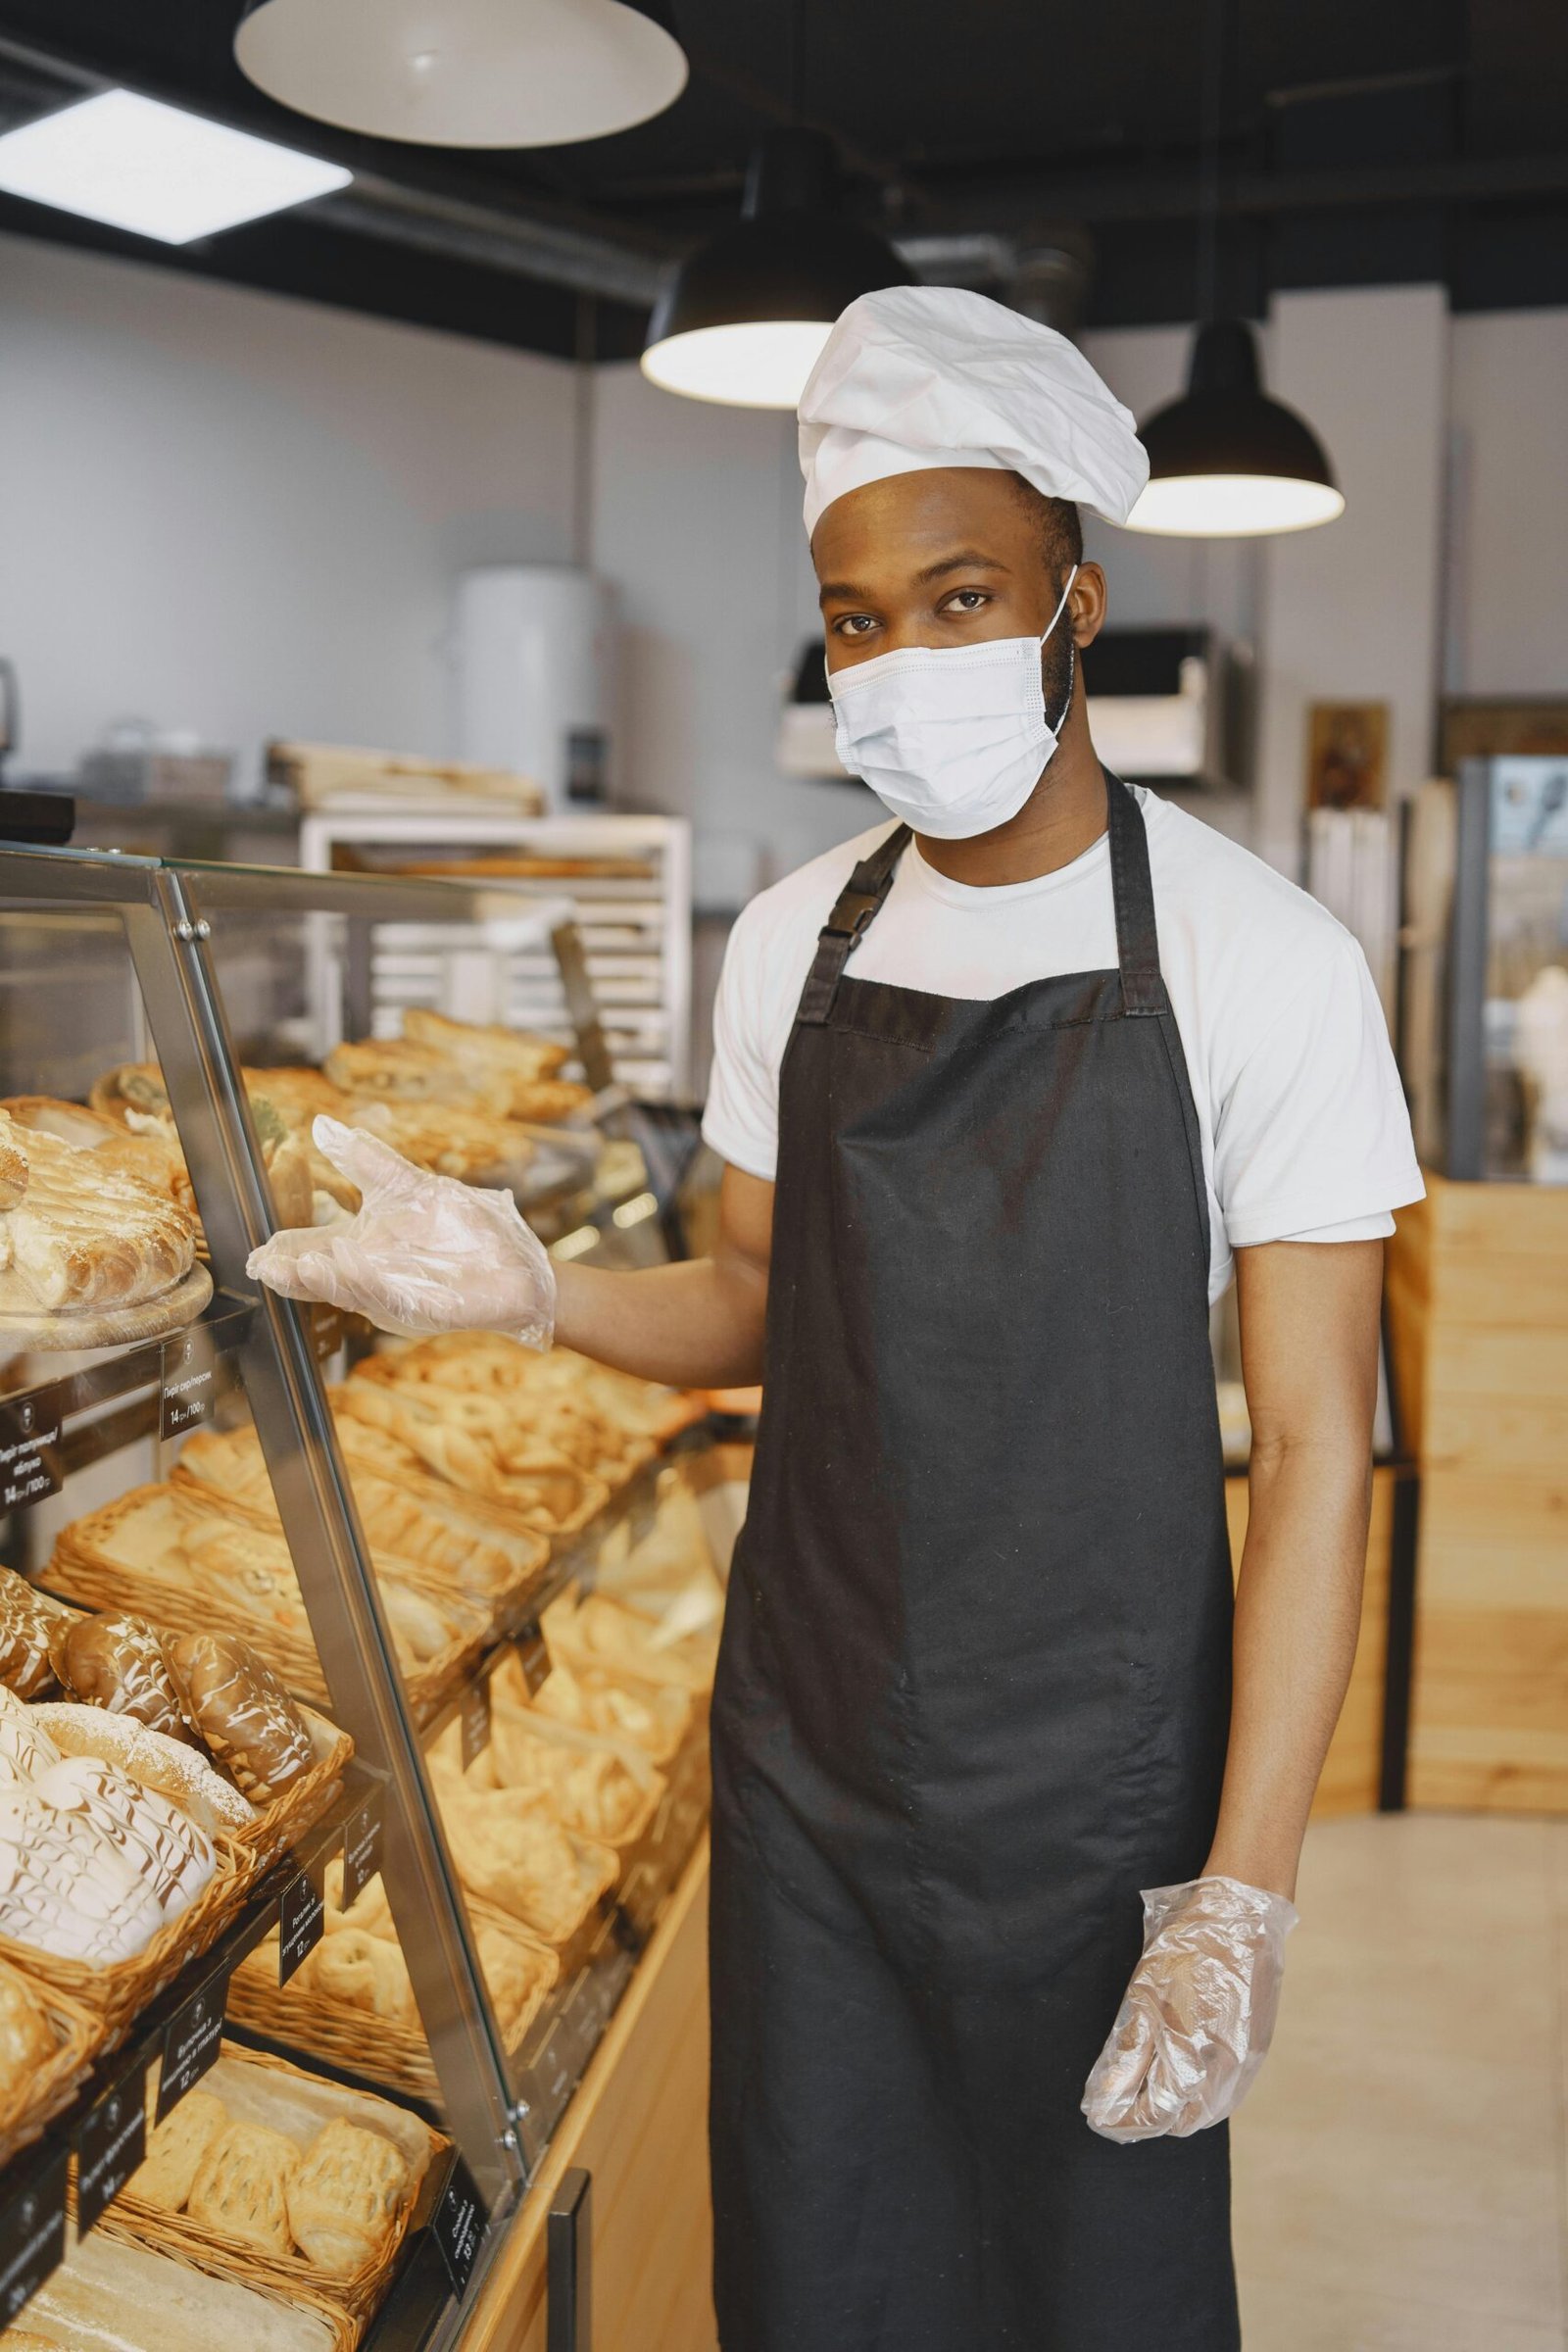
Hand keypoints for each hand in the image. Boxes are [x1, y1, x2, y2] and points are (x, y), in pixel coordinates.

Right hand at [246, 1117, 556, 1346]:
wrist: (519, 1266)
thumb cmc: (467, 1230)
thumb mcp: (413, 1186)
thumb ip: (369, 1160)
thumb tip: (323, 1125)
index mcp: (364, 1247)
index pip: (312, 1249)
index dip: (286, 1252)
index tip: (259, 1251)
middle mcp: (372, 1275)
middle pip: (321, 1276)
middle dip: (294, 1272)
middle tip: (265, 1264)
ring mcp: (395, 1294)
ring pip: (348, 1288)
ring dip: (323, 1277)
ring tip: (299, 1263)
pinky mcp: (424, 1309)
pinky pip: (388, 1296)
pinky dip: (366, 1282)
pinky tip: (347, 1264)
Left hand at [1081, 1874, 1296, 2141]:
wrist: (1243, 1916)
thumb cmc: (1189, 1948)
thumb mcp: (1146, 1993)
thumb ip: (1130, 2051)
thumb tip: (1107, 2096)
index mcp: (1194, 2054)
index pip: (1154, 2113)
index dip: (1125, 2120)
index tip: (1100, 2117)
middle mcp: (1225, 2069)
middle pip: (1181, 2120)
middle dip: (1147, 2119)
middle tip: (1117, 2107)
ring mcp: (1246, 2062)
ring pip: (1207, 2111)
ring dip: (1175, 2111)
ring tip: (1145, 2094)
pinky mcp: (1258, 2051)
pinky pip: (1227, 2094)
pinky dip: (1201, 2098)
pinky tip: (1183, 2080)